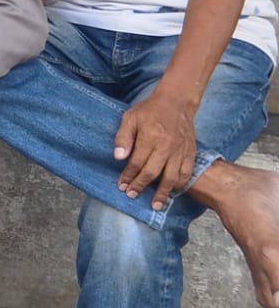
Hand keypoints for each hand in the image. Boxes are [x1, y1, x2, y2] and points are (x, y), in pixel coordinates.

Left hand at [114, 90, 198, 209]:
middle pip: (153, 173)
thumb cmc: (150, 110)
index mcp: (150, 138)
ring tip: (156, 205)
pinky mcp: (190, 152)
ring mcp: (180, 151)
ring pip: (172, 177)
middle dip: (141, 186)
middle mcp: (166, 147)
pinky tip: (173, 190)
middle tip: (132, 195)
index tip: (121, 186)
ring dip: (163, 193)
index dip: (128, 176)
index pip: (137, 163)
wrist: (176, 102)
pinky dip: (180, 184)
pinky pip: (187, 172)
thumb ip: (123, 137)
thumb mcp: (130, 118)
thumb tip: (118, 157)